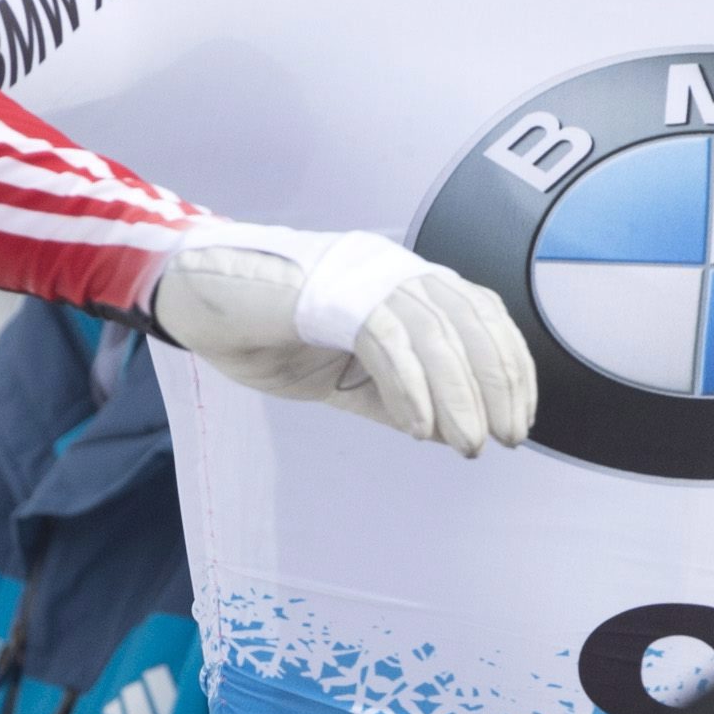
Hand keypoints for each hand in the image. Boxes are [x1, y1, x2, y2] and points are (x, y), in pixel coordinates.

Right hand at [146, 219, 536, 457]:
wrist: (193, 298)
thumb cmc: (267, 332)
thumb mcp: (345, 378)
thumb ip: (398, 399)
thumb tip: (452, 433)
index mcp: (405, 283)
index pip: (483, 317)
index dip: (511, 368)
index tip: (520, 418)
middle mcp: (394, 270)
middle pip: (471, 323)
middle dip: (497, 386)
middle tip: (504, 439)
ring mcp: (362, 276)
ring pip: (436, 333)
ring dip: (459, 395)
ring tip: (466, 443)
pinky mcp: (328, 293)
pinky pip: (387, 342)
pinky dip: (411, 389)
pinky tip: (419, 429)